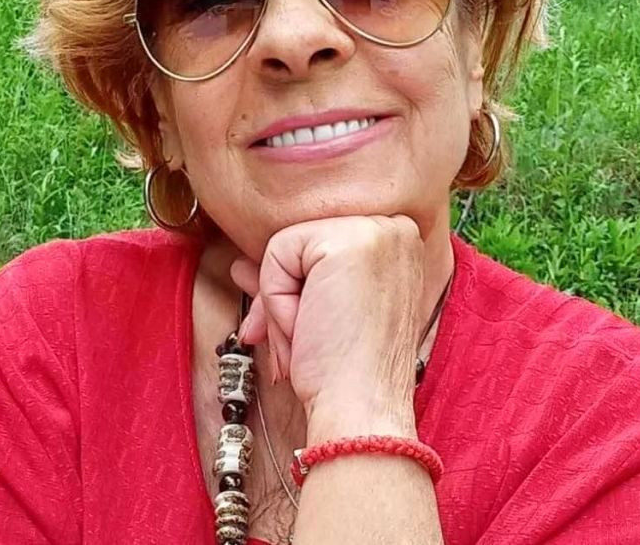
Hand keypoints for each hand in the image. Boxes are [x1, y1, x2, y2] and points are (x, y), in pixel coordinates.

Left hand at [229, 215, 423, 421]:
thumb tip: (242, 265)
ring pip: (287, 245)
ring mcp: (377, 230)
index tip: (302, 327)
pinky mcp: (349, 241)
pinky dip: (277, 298)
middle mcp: (395, 228)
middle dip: (281, 293)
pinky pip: (278, 253)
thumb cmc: (344, 370)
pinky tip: (305, 328)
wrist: (361, 411)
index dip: (298, 285)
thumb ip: (289, 279)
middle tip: (294, 338)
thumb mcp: (320, 308)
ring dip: (279, 300)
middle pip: (303, 240)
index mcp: (397, 243)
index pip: (319, 243)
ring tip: (305, 338)